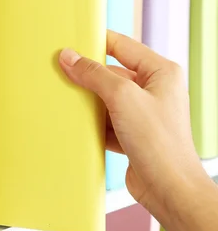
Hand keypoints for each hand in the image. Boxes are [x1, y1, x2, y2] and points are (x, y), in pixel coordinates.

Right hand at [58, 30, 201, 210]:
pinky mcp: (132, 133)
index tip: (71, 42)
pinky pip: (105, 120)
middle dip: (87, 76)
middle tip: (62, 72)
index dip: (96, 42)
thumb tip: (70, 57)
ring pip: (106, 98)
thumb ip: (94, 74)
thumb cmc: (160, 143)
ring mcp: (143, 112)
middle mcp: (154, 90)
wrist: (168, 188)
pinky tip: (76, 123)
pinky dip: (91, 122)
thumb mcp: (122, 98)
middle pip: (111, 73)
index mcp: (161, 72)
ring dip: (87, 101)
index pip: (122, 45)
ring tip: (65, 99)